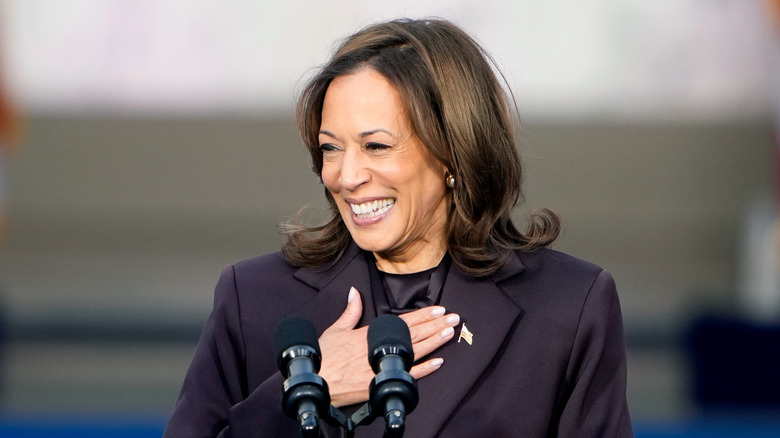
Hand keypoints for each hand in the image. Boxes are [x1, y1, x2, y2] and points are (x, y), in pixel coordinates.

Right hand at [318, 287, 459, 407]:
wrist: (315, 381)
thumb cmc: (323, 356)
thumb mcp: (336, 330)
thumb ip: (350, 312)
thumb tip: (355, 292)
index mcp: (369, 333)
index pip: (402, 321)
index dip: (422, 315)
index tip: (438, 309)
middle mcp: (379, 347)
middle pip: (414, 334)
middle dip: (435, 325)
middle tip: (454, 318)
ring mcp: (381, 365)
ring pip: (415, 352)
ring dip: (434, 342)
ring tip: (450, 333)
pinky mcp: (381, 383)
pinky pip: (407, 375)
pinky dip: (424, 370)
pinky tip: (438, 362)